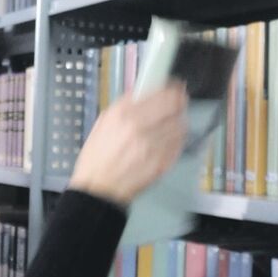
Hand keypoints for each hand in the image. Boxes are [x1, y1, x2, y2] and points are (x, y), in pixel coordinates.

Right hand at [69, 84, 187, 206]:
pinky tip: (169, 139)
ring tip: (173, 122)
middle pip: (174, 106)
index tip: (175, 87)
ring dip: (179, 121)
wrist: (98, 189)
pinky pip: (178, 144)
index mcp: (123, 113)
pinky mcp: (161, 162)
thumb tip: (144, 93)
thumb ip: (125, 106)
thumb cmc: (97, 157)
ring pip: (180, 125)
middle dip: (179, 101)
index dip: (171, 88)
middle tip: (179, 101)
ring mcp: (152, 146)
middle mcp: (139, 126)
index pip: (159, 93)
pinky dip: (177, 139)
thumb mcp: (104, 122)